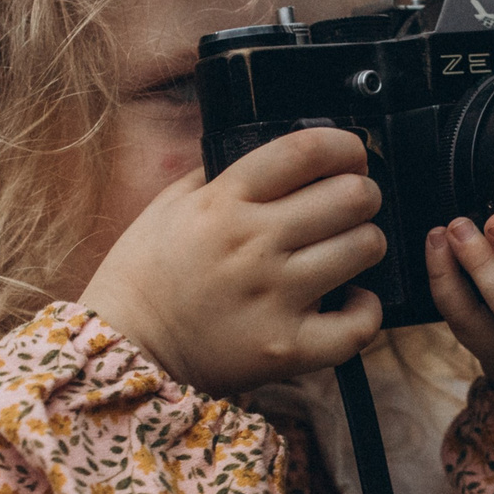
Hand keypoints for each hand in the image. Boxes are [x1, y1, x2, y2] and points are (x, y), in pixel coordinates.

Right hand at [80, 128, 386, 398]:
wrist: (127, 348)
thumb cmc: (145, 276)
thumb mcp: (170, 205)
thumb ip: (219, 175)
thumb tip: (274, 157)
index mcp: (223, 202)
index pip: (305, 151)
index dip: (343, 145)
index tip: (351, 154)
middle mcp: (253, 243)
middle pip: (349, 196)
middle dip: (362, 194)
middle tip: (353, 204)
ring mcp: (273, 296)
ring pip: (363, 248)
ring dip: (366, 243)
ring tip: (350, 251)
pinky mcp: (286, 347)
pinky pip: (358, 323)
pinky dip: (366, 309)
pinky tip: (351, 301)